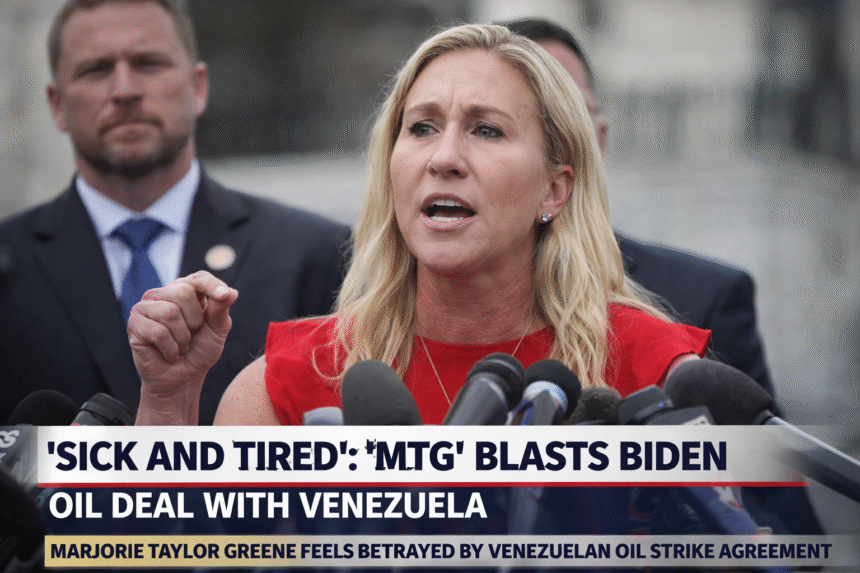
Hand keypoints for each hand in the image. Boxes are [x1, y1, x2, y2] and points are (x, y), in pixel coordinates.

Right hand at [129, 271, 237, 423]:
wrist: (183, 378)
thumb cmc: (200, 350)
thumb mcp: (217, 330)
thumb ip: (221, 310)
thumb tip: (231, 292)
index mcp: (186, 290)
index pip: (199, 278)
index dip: (212, 286)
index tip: (225, 295)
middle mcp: (164, 294)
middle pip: (182, 292)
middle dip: (194, 321)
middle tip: (191, 335)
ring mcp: (146, 307)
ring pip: (170, 313)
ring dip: (182, 338)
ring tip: (180, 346)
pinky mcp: (135, 324)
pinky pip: (158, 332)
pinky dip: (171, 349)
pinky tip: (169, 353)